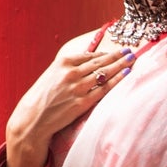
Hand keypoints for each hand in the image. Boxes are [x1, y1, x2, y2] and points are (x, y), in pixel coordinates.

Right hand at [4, 41, 132, 166]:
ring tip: (132, 59)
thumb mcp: (53, 74)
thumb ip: (69, 66)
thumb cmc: (43, 96)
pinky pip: (104, 89)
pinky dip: (117, 80)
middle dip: (117, 55)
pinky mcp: (82, 103)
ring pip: (104, 73)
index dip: (106, 53)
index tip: (118, 49)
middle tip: (130, 50)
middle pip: (100, 62)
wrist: (34, 117)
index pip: (90, 55)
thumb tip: (90, 59)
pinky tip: (126, 74)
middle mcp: (71, 73)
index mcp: (63, 63)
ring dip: (121, 65)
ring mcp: (77, 88)